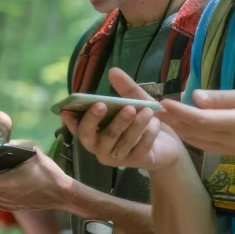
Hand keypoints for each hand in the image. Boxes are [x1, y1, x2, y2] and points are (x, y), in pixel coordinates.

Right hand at [63, 68, 185, 171]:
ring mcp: (116, 158)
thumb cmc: (142, 122)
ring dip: (134, 124)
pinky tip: (155, 123)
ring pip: (120, 141)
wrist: (166, 146)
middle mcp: (100, 148)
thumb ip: (125, 89)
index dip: (71, 121)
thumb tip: (113, 71)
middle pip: (93, 137)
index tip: (69, 110)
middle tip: (118, 106)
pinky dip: (148, 134)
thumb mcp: (136, 102)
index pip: (77, 128)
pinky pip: (140, 148)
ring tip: (147, 110)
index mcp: (94, 133)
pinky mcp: (135, 162)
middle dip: (101, 120)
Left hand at [157, 87, 234, 177]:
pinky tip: (170, 124)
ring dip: (172, 127)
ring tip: (154, 114)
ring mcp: (223, 148)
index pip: (204, 119)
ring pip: (191, 138)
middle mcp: (228, 139)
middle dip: (169, 119)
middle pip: (193, 130)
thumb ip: (224, 98)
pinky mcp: (219, 152)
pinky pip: (196, 143)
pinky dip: (181, 134)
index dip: (182, 112)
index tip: (164, 101)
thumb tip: (195, 96)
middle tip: (149, 106)